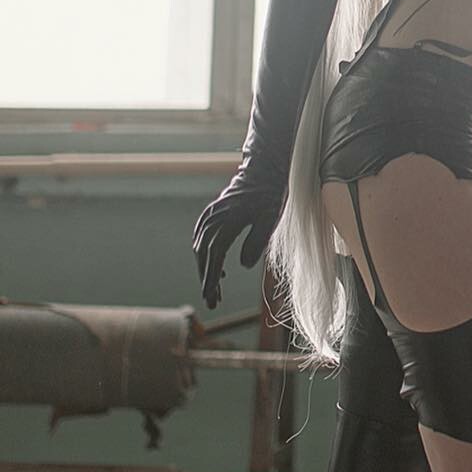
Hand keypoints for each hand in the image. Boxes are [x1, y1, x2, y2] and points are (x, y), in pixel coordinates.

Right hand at [192, 175, 284, 310]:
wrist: (264, 169)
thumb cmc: (270, 194)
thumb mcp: (270, 219)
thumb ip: (256, 243)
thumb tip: (242, 266)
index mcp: (226, 221)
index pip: (214, 257)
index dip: (212, 279)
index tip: (211, 297)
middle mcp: (213, 219)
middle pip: (203, 255)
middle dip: (207, 279)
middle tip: (212, 302)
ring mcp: (210, 215)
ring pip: (201, 248)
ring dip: (206, 269)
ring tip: (216, 291)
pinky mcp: (212, 213)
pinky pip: (202, 239)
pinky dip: (206, 255)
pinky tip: (218, 269)